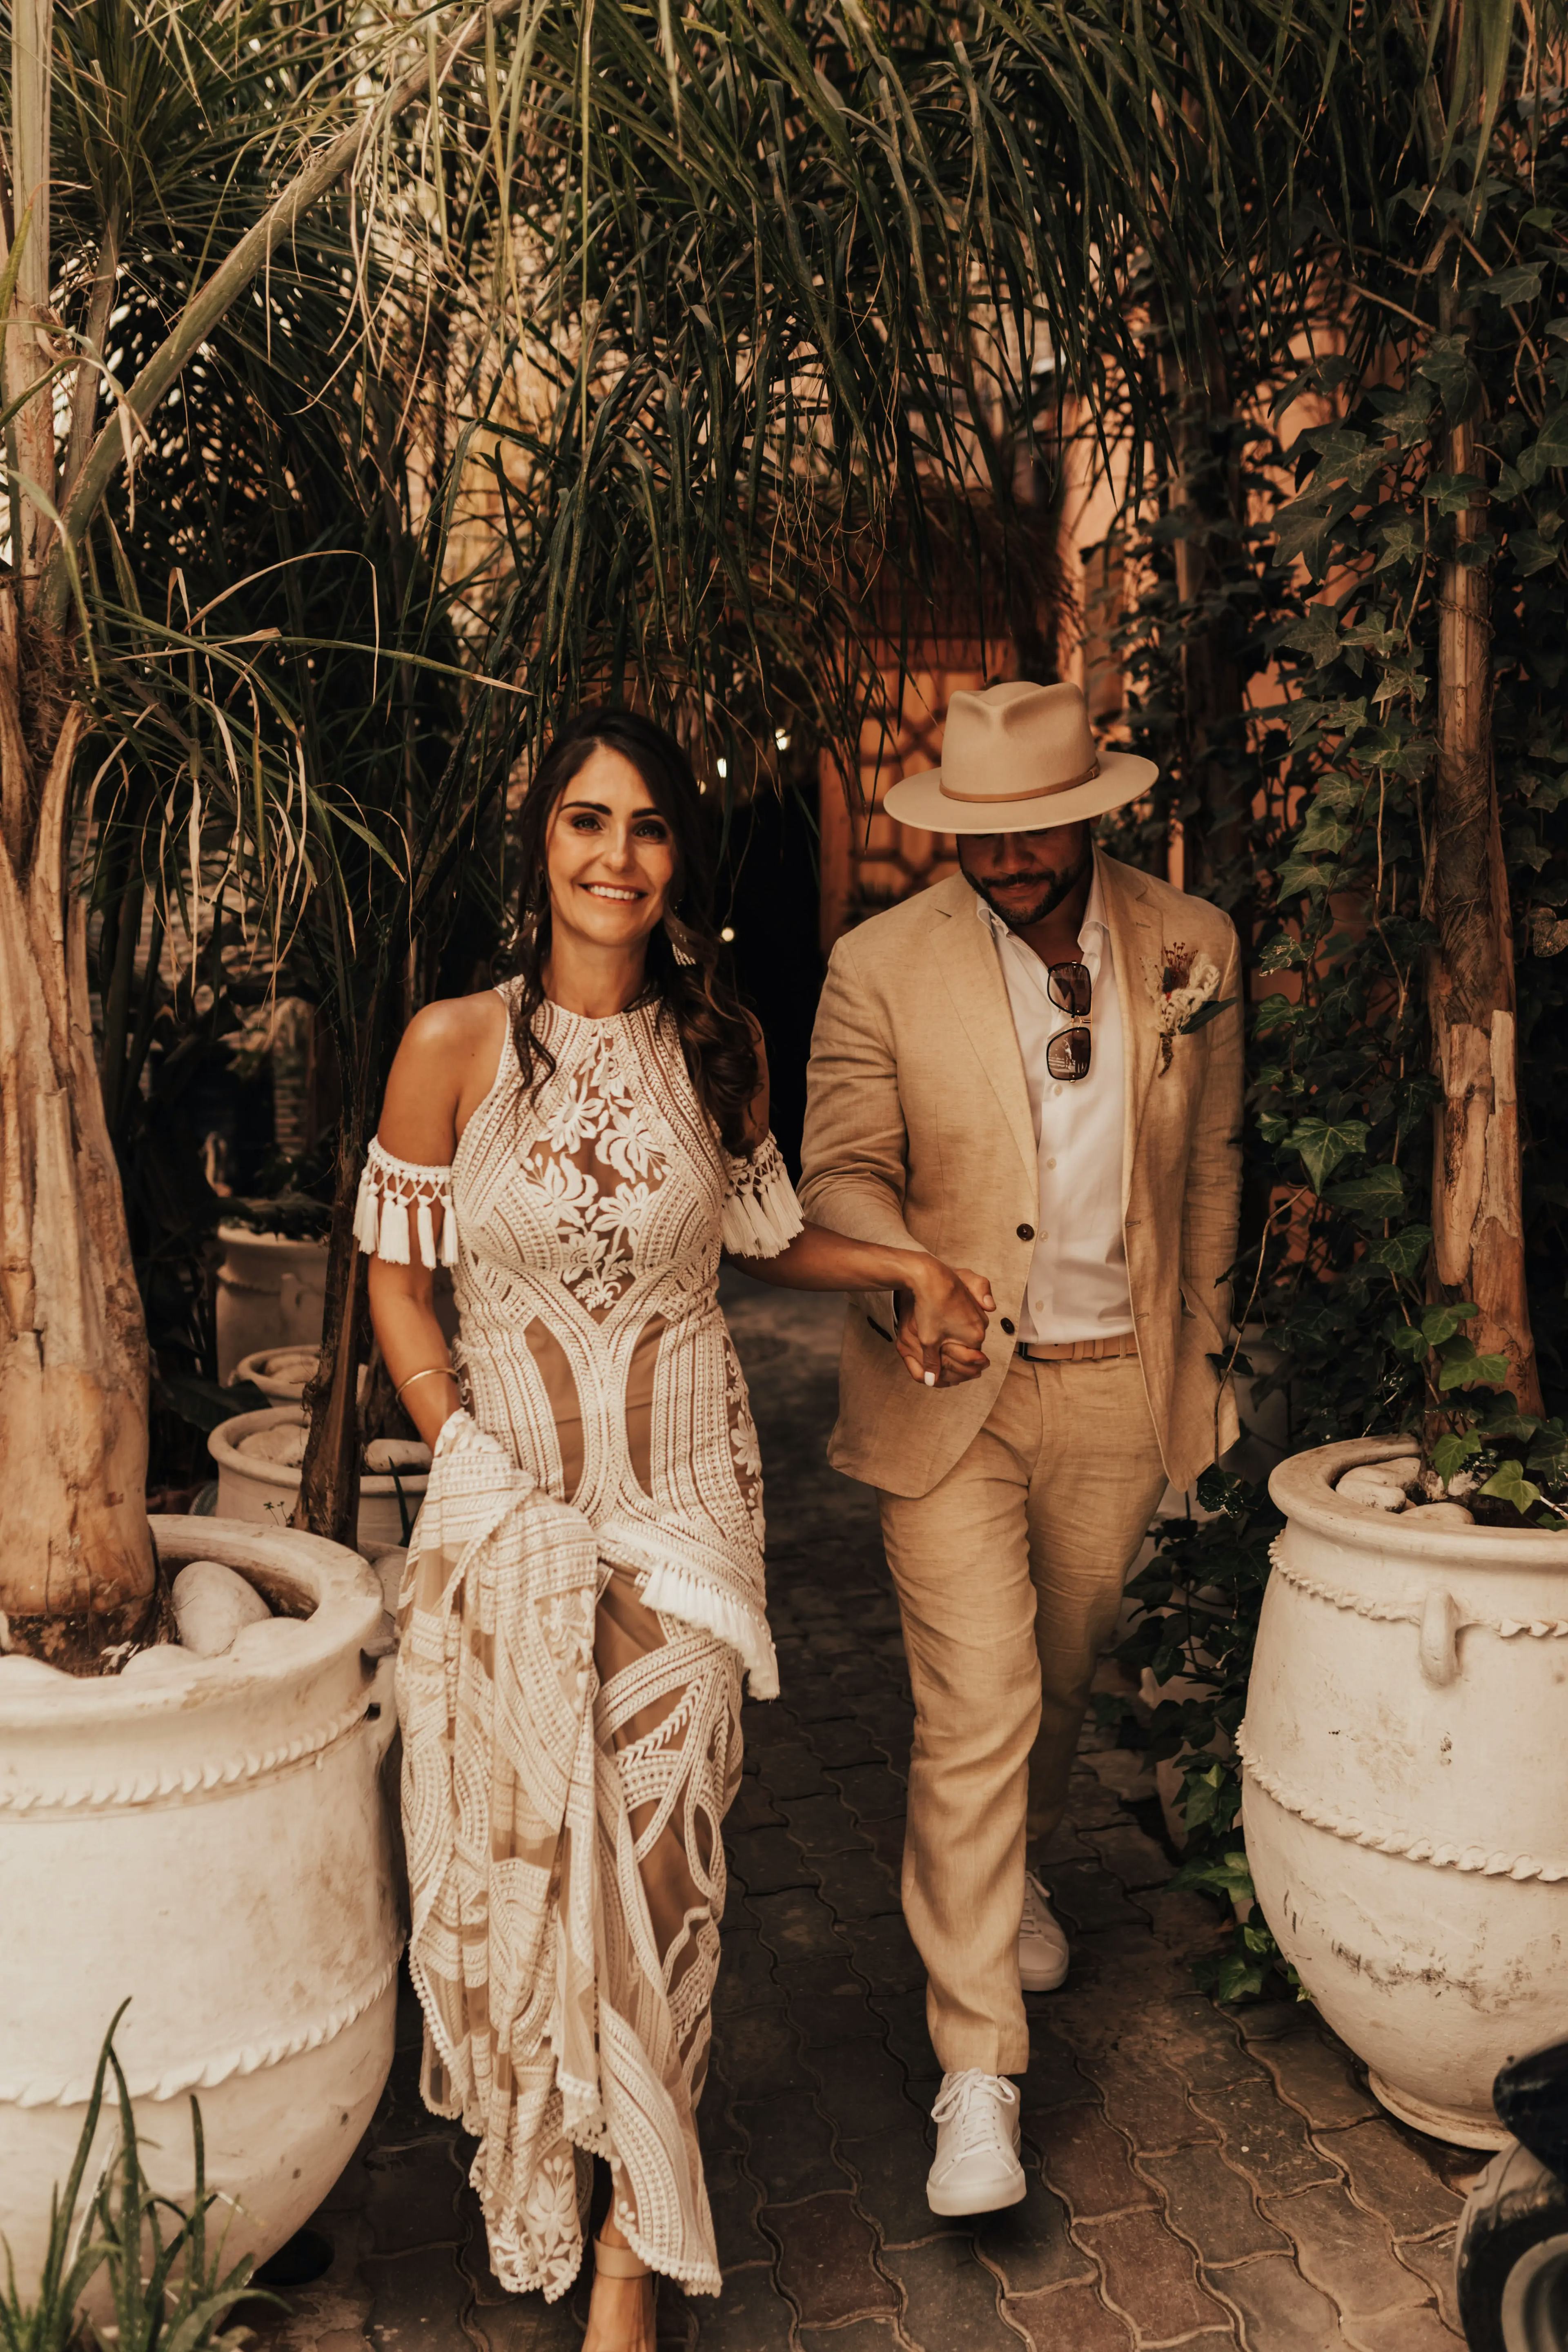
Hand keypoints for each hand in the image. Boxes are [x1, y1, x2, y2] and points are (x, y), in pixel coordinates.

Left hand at [894, 1262, 994, 1386]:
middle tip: (936, 1346)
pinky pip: (966, 1318)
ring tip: (937, 1330)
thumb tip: (932, 1381)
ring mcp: (978, 1311)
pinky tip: (941, 1317)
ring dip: (955, 1335)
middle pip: (969, 1345)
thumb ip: (932, 1362)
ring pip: (967, 1331)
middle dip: (955, 1349)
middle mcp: (981, 1324)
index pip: (969, 1359)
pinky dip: (955, 1322)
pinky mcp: (972, 1300)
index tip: (942, 1361)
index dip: (954, 1364)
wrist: (930, 1276)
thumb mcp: (928, 1340)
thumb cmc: (931, 1307)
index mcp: (975, 1336)